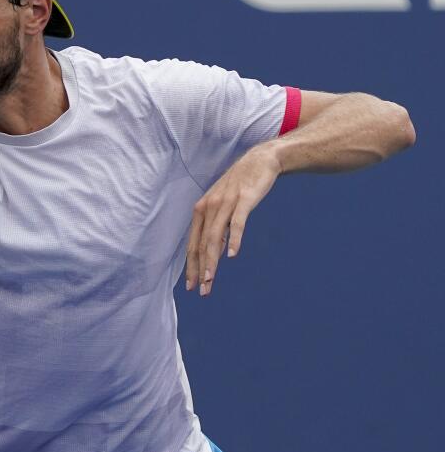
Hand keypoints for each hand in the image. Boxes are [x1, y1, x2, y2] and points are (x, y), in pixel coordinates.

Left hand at [185, 146, 281, 295]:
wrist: (260, 161)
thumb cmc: (240, 187)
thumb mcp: (223, 208)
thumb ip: (217, 228)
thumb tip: (215, 253)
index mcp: (201, 211)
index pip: (193, 244)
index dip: (191, 266)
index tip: (191, 286)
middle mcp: (209, 207)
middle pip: (201, 244)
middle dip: (200, 269)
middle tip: (201, 290)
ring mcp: (225, 203)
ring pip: (214, 237)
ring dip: (212, 261)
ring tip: (211, 279)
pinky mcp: (243, 200)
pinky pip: (236, 223)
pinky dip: (233, 239)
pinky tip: (232, 255)